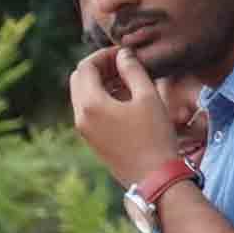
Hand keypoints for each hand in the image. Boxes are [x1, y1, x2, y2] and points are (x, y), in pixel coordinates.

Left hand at [66, 46, 195, 195]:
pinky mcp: (92, 141)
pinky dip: (101, 99)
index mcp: (90, 104)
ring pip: (82, 96)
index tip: (124, 53)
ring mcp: (84, 131)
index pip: (85, 67)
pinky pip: (89, 111)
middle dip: (98, 68)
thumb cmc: (154, 136)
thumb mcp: (148, 97)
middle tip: (124, 64)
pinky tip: (125, 99)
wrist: (154, 179)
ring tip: (128, 80)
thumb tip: (123, 54)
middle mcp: (80, 117)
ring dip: (100, 83)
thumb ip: (133, 70)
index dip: (103, 55)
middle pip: (79, 80)